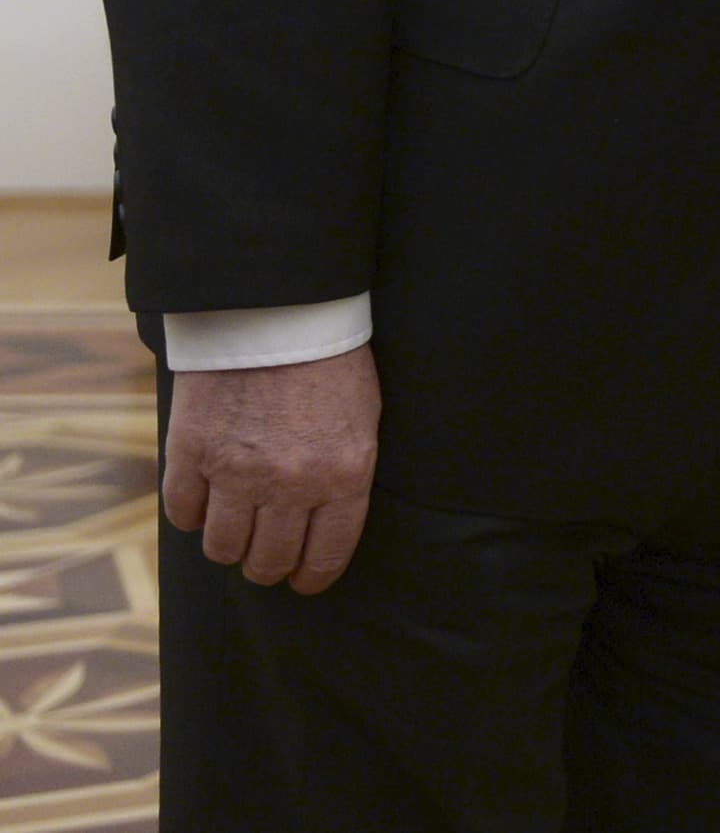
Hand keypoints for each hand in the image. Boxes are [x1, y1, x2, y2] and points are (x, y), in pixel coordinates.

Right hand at [163, 344, 379, 593]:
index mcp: (343, 475)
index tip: (304, 581)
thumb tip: (325, 525)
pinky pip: (184, 513)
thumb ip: (343, 475)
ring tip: (235, 530)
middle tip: (266, 558)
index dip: (313, 576)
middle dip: (269, 566)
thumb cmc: (330, 362)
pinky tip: (204, 500)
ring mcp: (236, 471)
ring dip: (228, 546)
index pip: (327, 554)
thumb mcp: (362, 419)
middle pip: (269, 561)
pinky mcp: (191, 453)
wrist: (278, 312)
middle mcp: (290, 483)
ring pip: (223, 547)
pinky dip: (192, 514)